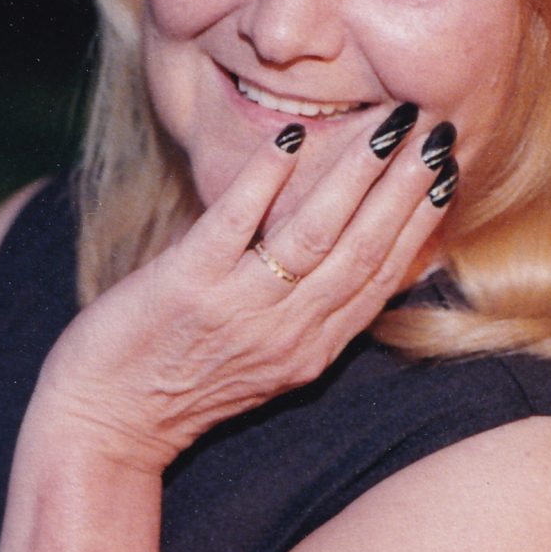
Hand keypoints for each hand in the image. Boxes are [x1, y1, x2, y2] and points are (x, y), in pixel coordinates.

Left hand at [35, 106, 457, 471]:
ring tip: (390, 125)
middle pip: (364, 253)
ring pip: (316, 236)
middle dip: (406, 189)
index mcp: (311, 351)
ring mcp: (238, 311)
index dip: (420, 225)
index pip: (381, 280)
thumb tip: (343, 247)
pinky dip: (265, 179)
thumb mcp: (264, 358)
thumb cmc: (178, 382)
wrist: (104, 425)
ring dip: (357, 175)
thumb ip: (305, 309)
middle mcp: (286, 335)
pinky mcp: (187, 288)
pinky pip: (235, 224)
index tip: (446, 174)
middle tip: (439, 133)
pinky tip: (290, 136)